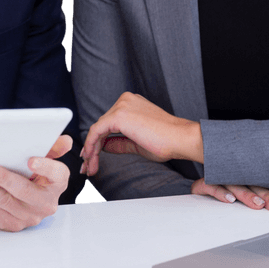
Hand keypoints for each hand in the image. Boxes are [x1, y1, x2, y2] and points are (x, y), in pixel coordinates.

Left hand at [0, 134, 71, 231]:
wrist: (24, 197)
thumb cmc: (34, 173)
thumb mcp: (45, 158)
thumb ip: (54, 148)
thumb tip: (66, 141)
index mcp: (58, 183)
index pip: (56, 174)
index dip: (45, 167)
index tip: (30, 160)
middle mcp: (46, 203)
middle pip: (24, 191)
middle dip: (2, 178)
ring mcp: (29, 217)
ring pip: (4, 202)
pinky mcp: (12, 224)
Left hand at [80, 92, 202, 175]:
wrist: (180, 138)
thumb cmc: (166, 141)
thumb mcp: (137, 142)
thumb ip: (120, 142)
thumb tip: (105, 146)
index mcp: (131, 103)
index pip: (108, 123)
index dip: (98, 142)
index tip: (92, 157)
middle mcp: (125, 100)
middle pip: (101, 126)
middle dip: (92, 148)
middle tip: (88, 166)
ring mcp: (121, 106)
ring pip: (97, 129)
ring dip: (91, 150)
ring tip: (90, 167)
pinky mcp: (118, 115)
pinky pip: (97, 131)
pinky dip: (91, 146)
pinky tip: (91, 158)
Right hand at [191, 178, 268, 210]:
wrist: (194, 173)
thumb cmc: (223, 186)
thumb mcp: (242, 187)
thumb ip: (258, 191)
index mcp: (243, 173)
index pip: (262, 181)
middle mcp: (231, 173)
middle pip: (251, 182)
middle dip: (265, 195)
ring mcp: (217, 177)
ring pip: (234, 184)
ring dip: (247, 195)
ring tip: (258, 204)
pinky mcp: (203, 184)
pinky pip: (211, 186)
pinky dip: (221, 192)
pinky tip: (230, 199)